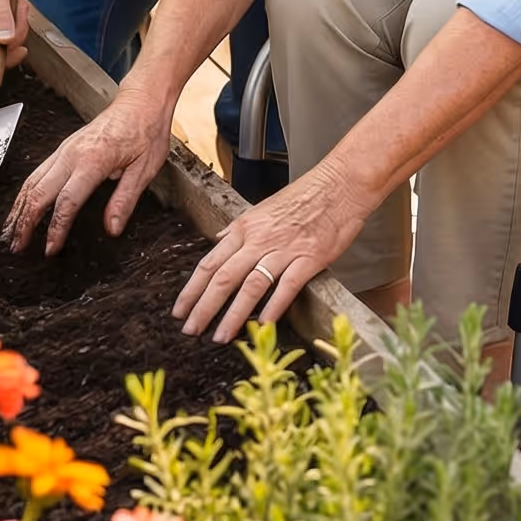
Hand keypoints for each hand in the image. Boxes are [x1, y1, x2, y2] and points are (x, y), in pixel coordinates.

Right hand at [4, 80, 173, 256]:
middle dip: (25, 222)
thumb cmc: (146, 131)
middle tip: (17, 247)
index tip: (50, 249)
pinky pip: (37, 172)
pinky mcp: (63, 148)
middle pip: (40, 193)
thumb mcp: (145, 169)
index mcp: (93, 161)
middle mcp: (72, 154)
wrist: (141, 101)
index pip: (67, 202)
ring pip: (32, 181)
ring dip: (19, 207)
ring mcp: (65, 149)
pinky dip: (25, 192)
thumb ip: (125, 200)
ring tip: (11, 231)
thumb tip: (112, 228)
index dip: (55, 229)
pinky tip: (22, 205)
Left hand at [173, 169, 365, 342]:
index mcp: (245, 227)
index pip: (210, 263)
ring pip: (251, 286)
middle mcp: (259, 240)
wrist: (340, 184)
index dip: (192, 289)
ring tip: (221, 337)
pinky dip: (274, 307)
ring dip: (233, 315)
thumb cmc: (305, 195)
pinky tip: (264, 324)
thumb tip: (218, 240)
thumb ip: (240, 227)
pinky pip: (287, 286)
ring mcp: (285, 249)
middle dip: (203, 308)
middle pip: (223, 278)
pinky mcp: (310, 258)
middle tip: (190, 330)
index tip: (180, 310)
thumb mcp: (263, 207)